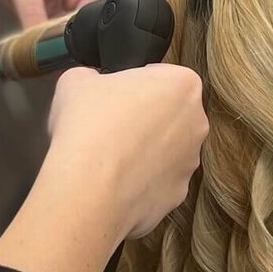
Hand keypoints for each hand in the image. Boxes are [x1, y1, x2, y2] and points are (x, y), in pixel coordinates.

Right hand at [45, 66, 207, 238]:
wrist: (88, 192)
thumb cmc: (88, 127)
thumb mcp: (75, 81)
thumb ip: (92, 77)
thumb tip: (91, 85)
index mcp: (182, 85)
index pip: (161, 76)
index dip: (133, 86)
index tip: (113, 99)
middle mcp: (196, 123)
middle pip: (169, 114)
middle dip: (144, 118)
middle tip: (109, 126)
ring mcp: (190, 163)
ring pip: (167, 150)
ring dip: (144, 151)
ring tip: (109, 157)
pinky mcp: (178, 195)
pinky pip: (158, 181)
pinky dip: (141, 181)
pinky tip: (115, 181)